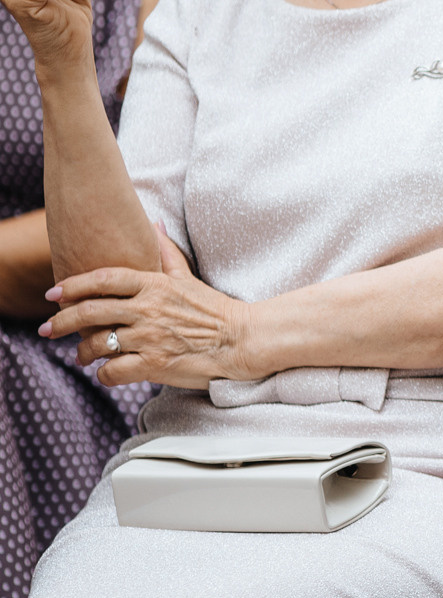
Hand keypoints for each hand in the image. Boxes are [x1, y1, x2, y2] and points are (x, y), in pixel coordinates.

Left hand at [41, 226, 255, 388]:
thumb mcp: (188, 277)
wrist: (240, 339)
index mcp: (156, 285)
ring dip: (83, 352)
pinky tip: (107, 372)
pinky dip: (104, 374)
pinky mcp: (154, 365)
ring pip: (97, 344)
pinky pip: (113, 371)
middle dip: (60, 321)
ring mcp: (150, 337)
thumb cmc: (213, 309)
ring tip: (81, 355)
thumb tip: (154, 223)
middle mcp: (149, 309)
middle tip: (47, 329)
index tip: (54, 293)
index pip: (105, 279)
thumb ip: (167, 251)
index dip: (74, 285)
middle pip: (90, 311)